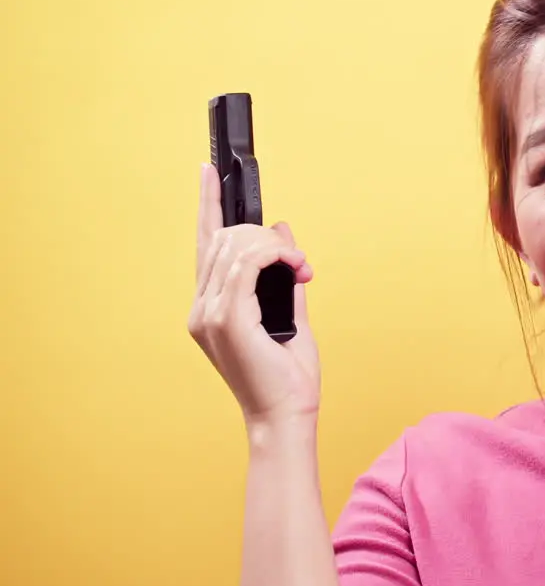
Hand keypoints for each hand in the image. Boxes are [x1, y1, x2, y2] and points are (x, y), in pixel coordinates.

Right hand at [187, 163, 320, 426]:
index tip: (208, 171)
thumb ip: (286, 272)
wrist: (285, 414)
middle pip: (224, 239)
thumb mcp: (292, 312)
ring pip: (236, 247)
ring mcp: (209, 314)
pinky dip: (274, 256)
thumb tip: (284, 231)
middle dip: (264, 236)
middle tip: (299, 263)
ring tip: (300, 268)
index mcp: (211, 306)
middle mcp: (202, 307)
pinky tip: (294, 266)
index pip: (204, 244)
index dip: (206, 205)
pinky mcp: (227, 319)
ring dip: (275, 248)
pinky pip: (247, 265)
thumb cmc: (288, 375)